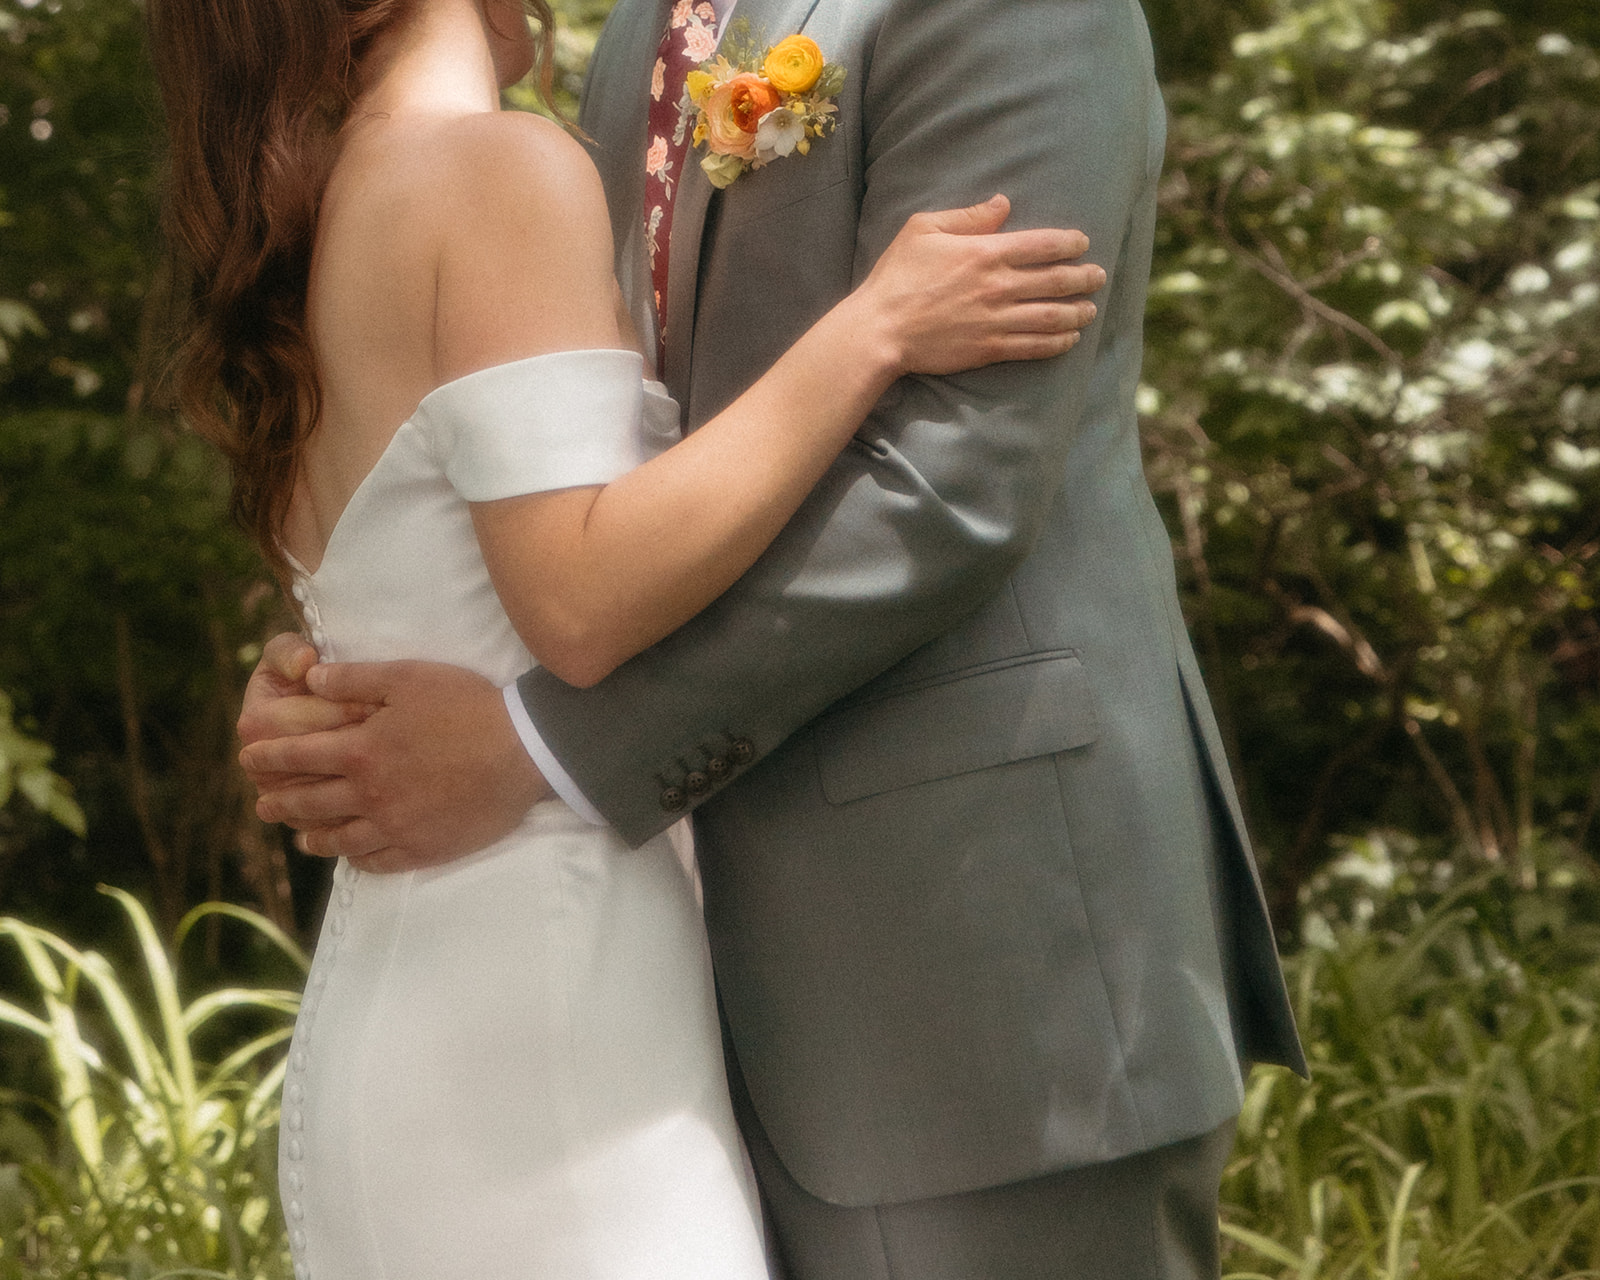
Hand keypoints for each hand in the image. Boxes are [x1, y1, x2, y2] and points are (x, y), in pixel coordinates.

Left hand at [239, 659, 550, 872]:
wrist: (523, 751)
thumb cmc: (467, 707)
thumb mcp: (409, 677)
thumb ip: (355, 678)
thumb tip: (311, 678)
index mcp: (361, 751)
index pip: (299, 756)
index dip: (268, 756)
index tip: (248, 757)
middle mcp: (369, 795)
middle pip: (311, 803)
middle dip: (281, 801)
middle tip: (264, 804)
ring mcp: (395, 826)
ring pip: (339, 839)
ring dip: (312, 837)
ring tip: (300, 836)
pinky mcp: (422, 848)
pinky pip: (377, 861)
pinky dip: (357, 859)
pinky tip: (352, 855)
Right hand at [861, 194, 1104, 374]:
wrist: (881, 330)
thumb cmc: (897, 276)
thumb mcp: (923, 229)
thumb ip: (968, 216)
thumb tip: (1003, 203)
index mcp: (985, 252)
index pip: (1043, 245)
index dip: (1070, 243)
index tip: (1082, 244)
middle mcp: (998, 286)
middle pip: (1057, 281)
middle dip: (1084, 278)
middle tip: (1098, 277)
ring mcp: (997, 320)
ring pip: (1053, 316)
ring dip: (1078, 312)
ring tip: (1091, 309)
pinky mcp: (990, 349)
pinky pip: (1035, 346)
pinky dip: (1058, 343)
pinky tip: (1070, 339)